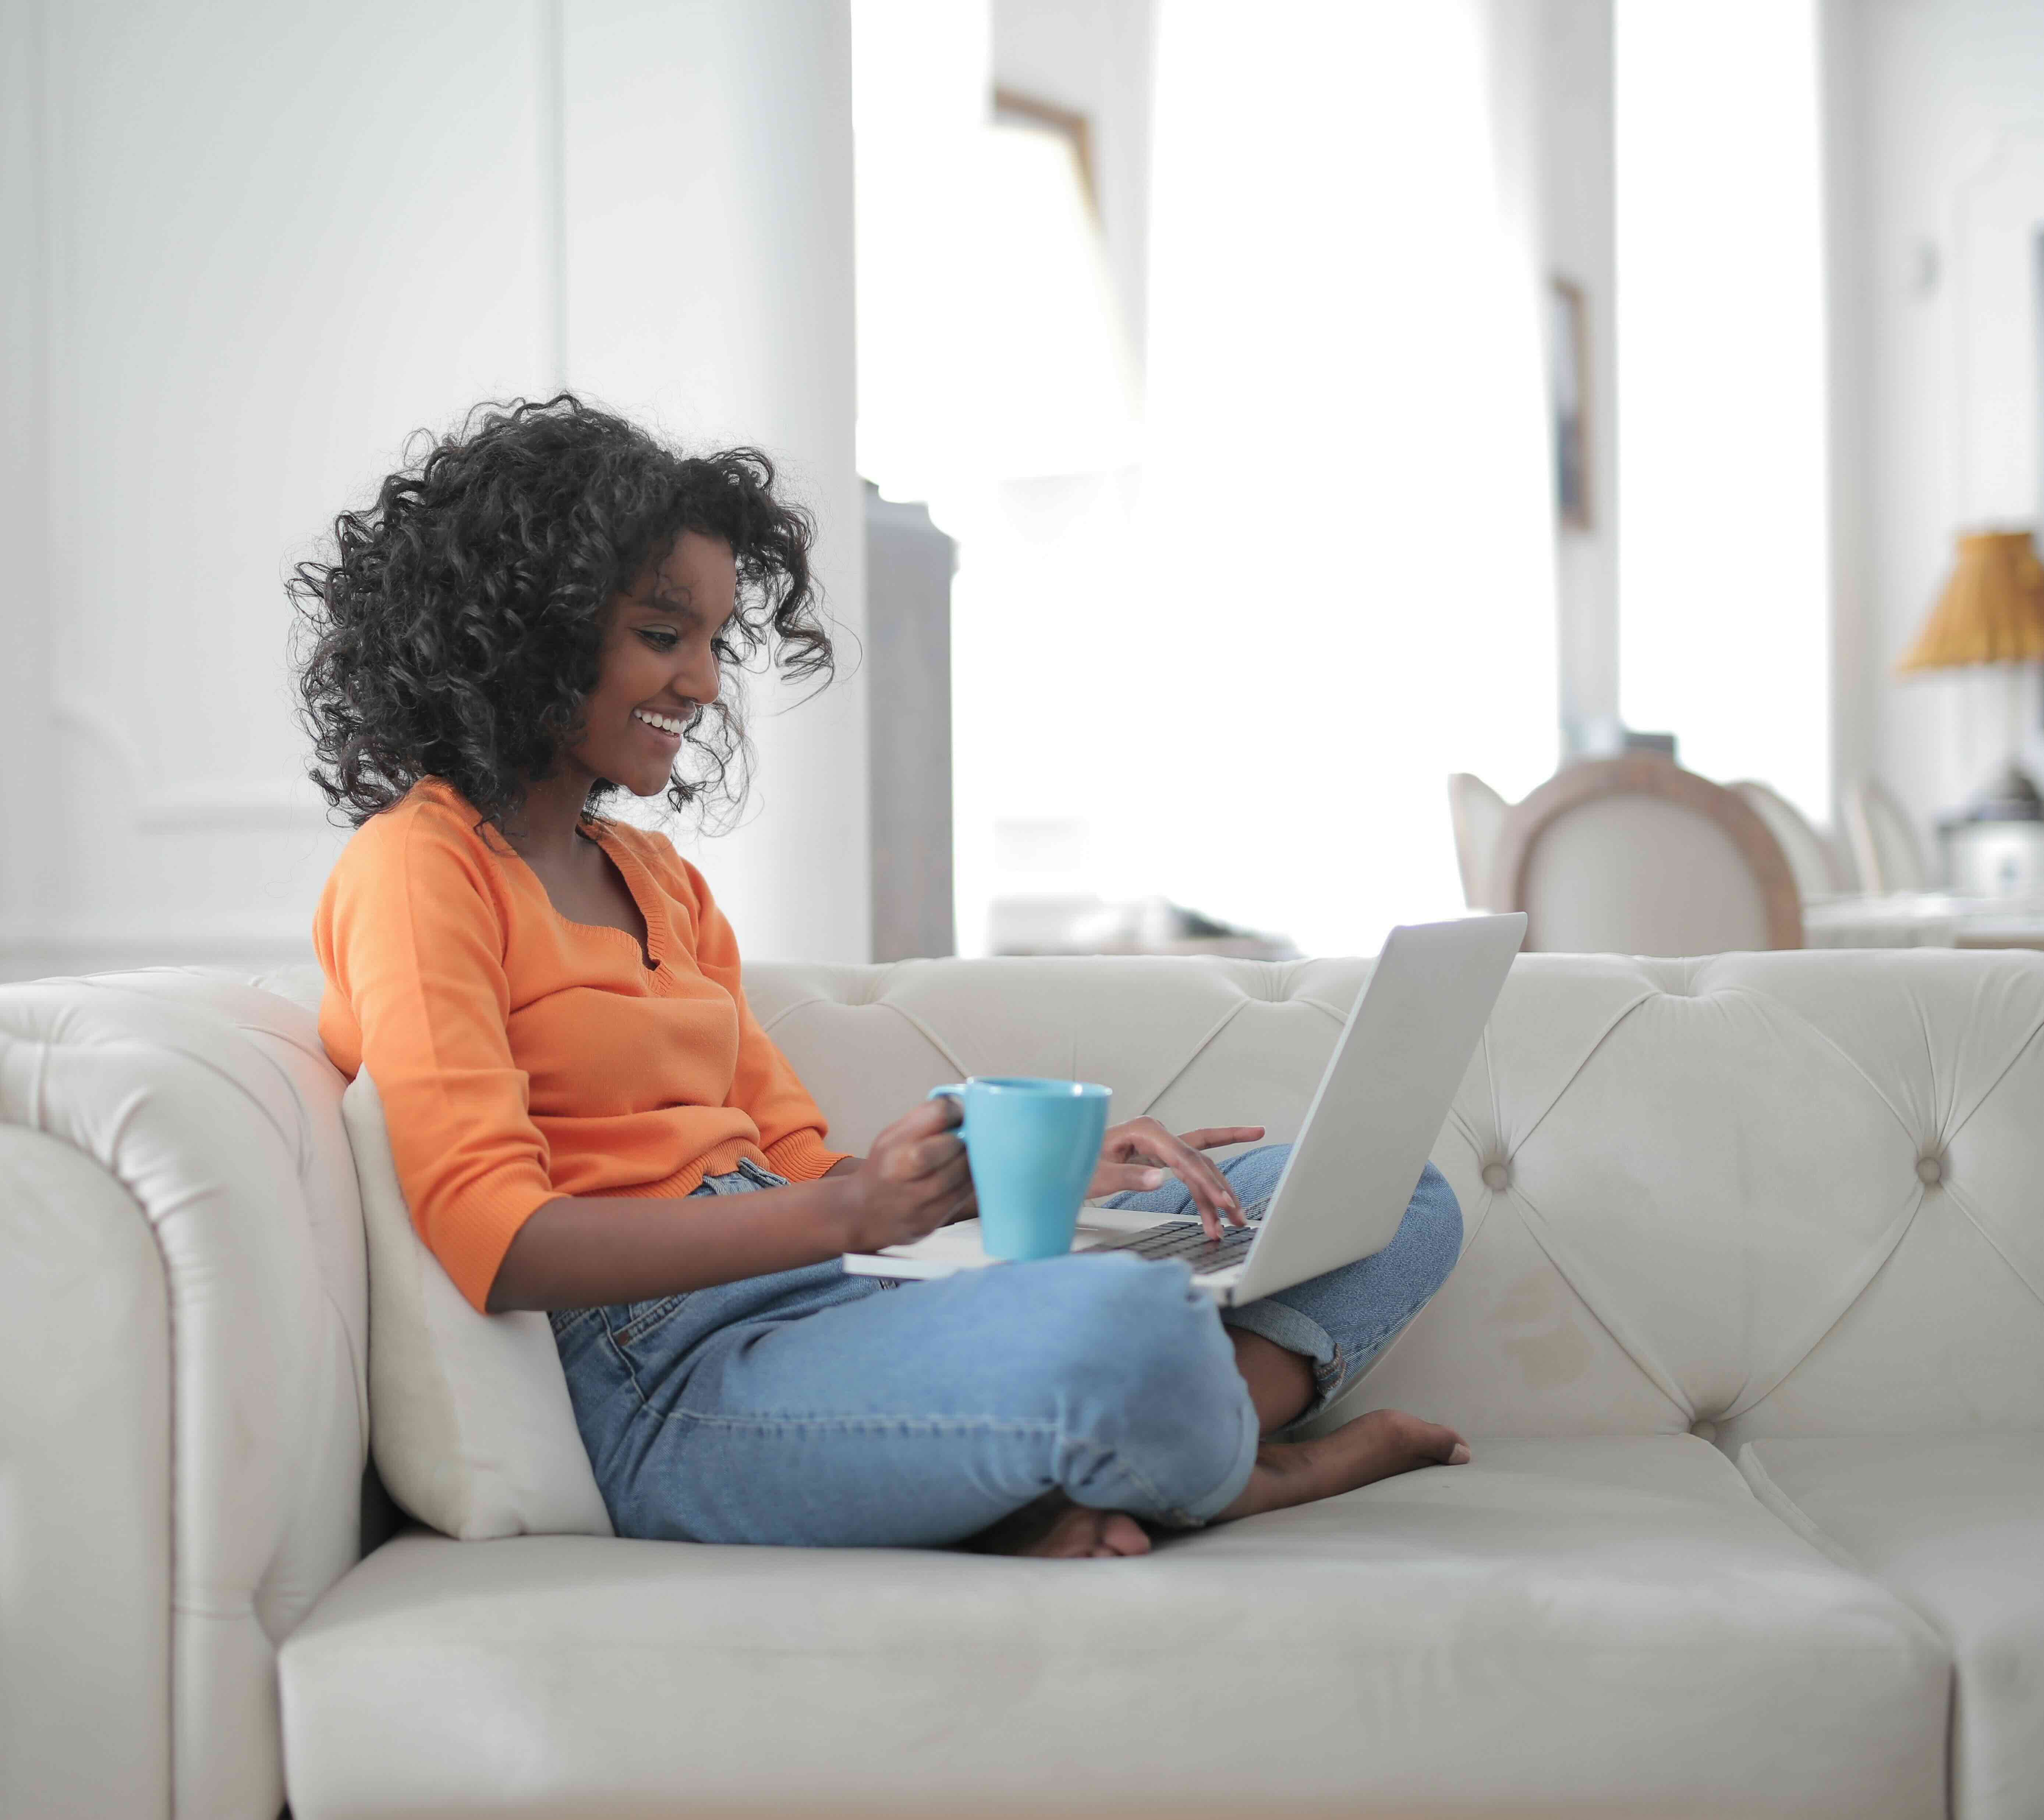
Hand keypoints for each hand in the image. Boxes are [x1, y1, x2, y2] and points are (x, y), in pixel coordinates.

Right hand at [829, 1097, 974, 1252]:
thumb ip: (923, 1119)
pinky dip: (971, 1181)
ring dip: (973, 1160)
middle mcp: (900, 1172)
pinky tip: (968, 1174)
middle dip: (965, 1139)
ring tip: (969, 1156)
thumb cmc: (885, 1168)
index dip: (956, 1111)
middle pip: (950, 1145)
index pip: (938, 1114)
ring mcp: (916, 1200)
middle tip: (967, 1139)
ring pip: (962, 1173)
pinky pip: (962, 1196)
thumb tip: (962, 1106)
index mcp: (892, 1144)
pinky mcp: (930, 1221)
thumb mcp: (892, 1137)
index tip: (959, 1116)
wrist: (862, 1213)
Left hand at [1090, 1119, 1266, 1239]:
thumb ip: (1129, 1176)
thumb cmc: (1076, 1164)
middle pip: (1197, 1161)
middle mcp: (1156, 1133)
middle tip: (1236, 1216)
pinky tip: (1232, 1173)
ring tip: (1234, 1221)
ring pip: (1198, 1167)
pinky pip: (1192, 1166)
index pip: (1183, 1156)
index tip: (1221, 1202)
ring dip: (1216, 1194)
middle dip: (1219, 1190)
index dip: (1205, 1181)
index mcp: (1144, 1130)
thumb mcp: (1098, 1174)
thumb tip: (1159, 1179)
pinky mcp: (1161, 1157)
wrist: (1063, 1162)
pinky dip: (1207, 1183)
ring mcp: (1160, 1144)